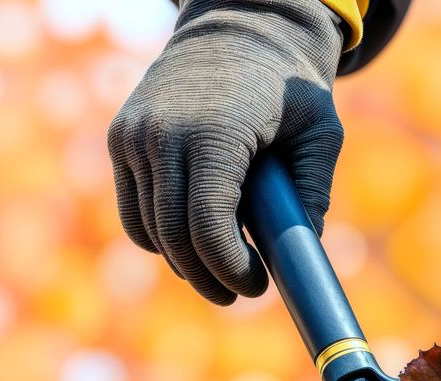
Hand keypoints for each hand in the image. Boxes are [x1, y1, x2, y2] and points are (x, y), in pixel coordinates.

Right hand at [108, 0, 345, 304]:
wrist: (237, 26)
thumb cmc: (286, 84)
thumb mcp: (320, 131)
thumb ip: (314, 191)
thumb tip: (303, 253)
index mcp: (213, 133)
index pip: (208, 227)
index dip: (231, 269)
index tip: (256, 286)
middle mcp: (162, 134)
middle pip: (175, 238)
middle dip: (209, 277)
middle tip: (239, 293)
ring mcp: (133, 136)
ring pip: (149, 231)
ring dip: (185, 261)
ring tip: (220, 270)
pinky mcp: (120, 138)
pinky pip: (133, 211)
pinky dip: (159, 236)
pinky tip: (193, 242)